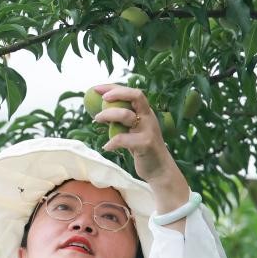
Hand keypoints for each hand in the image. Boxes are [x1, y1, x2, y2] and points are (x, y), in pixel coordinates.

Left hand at [92, 83, 189, 211]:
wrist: (160, 170)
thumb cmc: (143, 150)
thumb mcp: (134, 132)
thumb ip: (123, 121)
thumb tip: (100, 111)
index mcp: (146, 112)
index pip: (132, 92)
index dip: (114, 87)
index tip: (96, 88)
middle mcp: (148, 117)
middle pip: (136, 95)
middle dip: (117, 93)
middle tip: (101, 99)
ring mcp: (148, 130)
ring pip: (126, 115)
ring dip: (108, 115)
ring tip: (96, 120)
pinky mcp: (145, 144)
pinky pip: (124, 139)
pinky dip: (112, 142)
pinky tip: (106, 147)